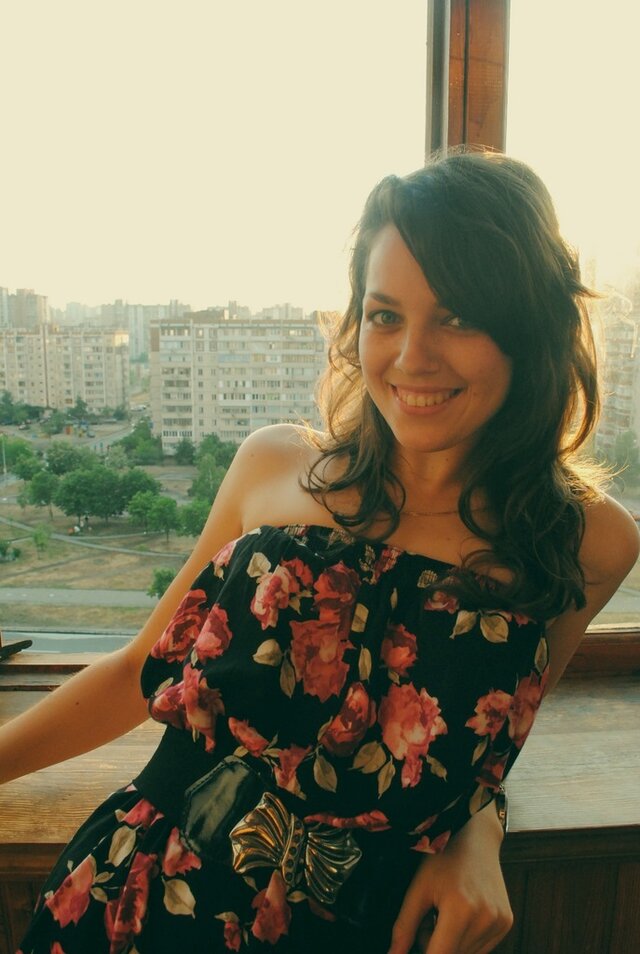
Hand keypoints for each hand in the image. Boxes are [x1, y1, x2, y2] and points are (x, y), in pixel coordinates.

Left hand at [388, 805, 512, 953]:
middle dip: (435, 945)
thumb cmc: (443, 858)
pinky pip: (481, 948)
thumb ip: (404, 927)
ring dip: (451, 944)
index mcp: (460, 909)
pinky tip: (461, 914)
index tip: (417, 940)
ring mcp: (500, 922)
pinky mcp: (506, 923)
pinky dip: (466, 939)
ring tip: (444, 914)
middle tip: (429, 918)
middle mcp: (485, 918)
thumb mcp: (418, 888)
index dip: (425, 953)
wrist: (475, 837)